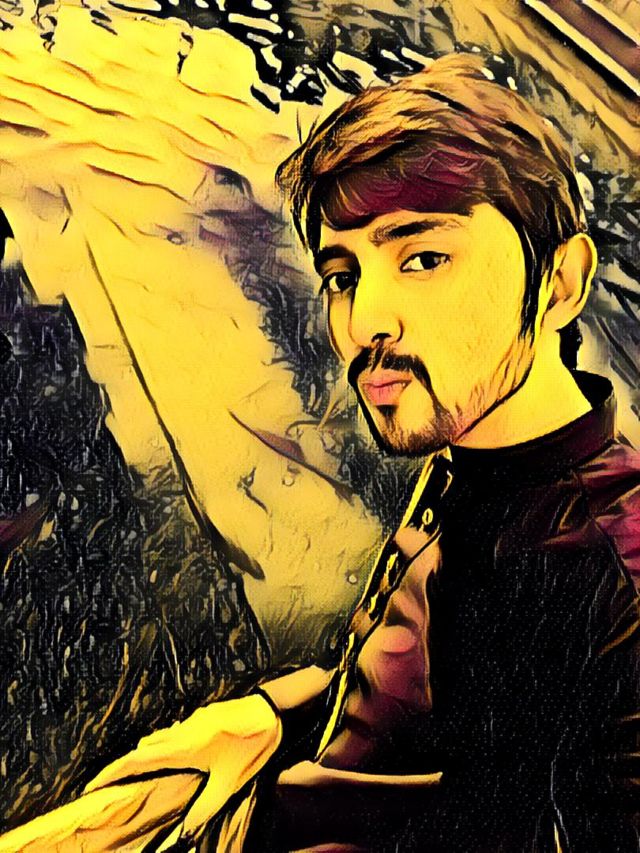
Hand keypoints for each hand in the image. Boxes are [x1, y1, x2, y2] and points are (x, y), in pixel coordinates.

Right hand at [83, 693, 281, 838]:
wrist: (270, 710)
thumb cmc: (250, 747)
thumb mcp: (228, 784)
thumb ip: (204, 809)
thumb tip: (184, 836)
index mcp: (181, 748)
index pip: (136, 760)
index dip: (111, 772)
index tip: (91, 786)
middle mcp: (180, 732)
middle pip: (141, 750)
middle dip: (122, 767)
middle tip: (107, 784)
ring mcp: (190, 721)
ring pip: (158, 739)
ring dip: (144, 755)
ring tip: (134, 774)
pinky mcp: (201, 717)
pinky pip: (174, 733)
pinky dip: (164, 746)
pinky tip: (171, 755)